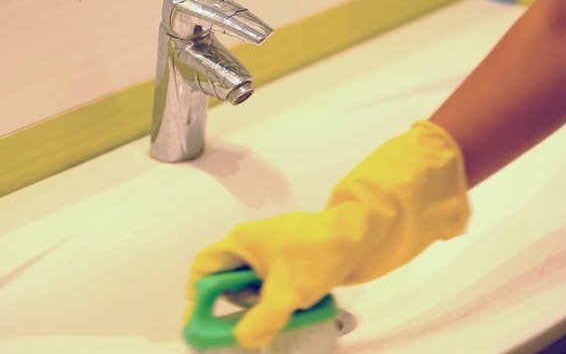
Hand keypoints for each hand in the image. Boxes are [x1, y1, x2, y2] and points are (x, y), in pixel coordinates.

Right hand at [185, 120, 470, 347]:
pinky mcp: (291, 261)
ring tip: (274, 320)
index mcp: (241, 243)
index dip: (197, 295)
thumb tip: (243, 340)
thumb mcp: (286, 293)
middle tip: (242, 328)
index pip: (203, 267)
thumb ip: (261, 321)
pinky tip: (291, 312)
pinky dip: (277, 302)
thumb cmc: (317, 254)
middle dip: (233, 308)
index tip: (201, 321)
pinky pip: (273, 286)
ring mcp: (273, 253)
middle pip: (227, 281)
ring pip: (253, 287)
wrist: (360, 233)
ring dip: (260, 307)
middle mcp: (252, 245)